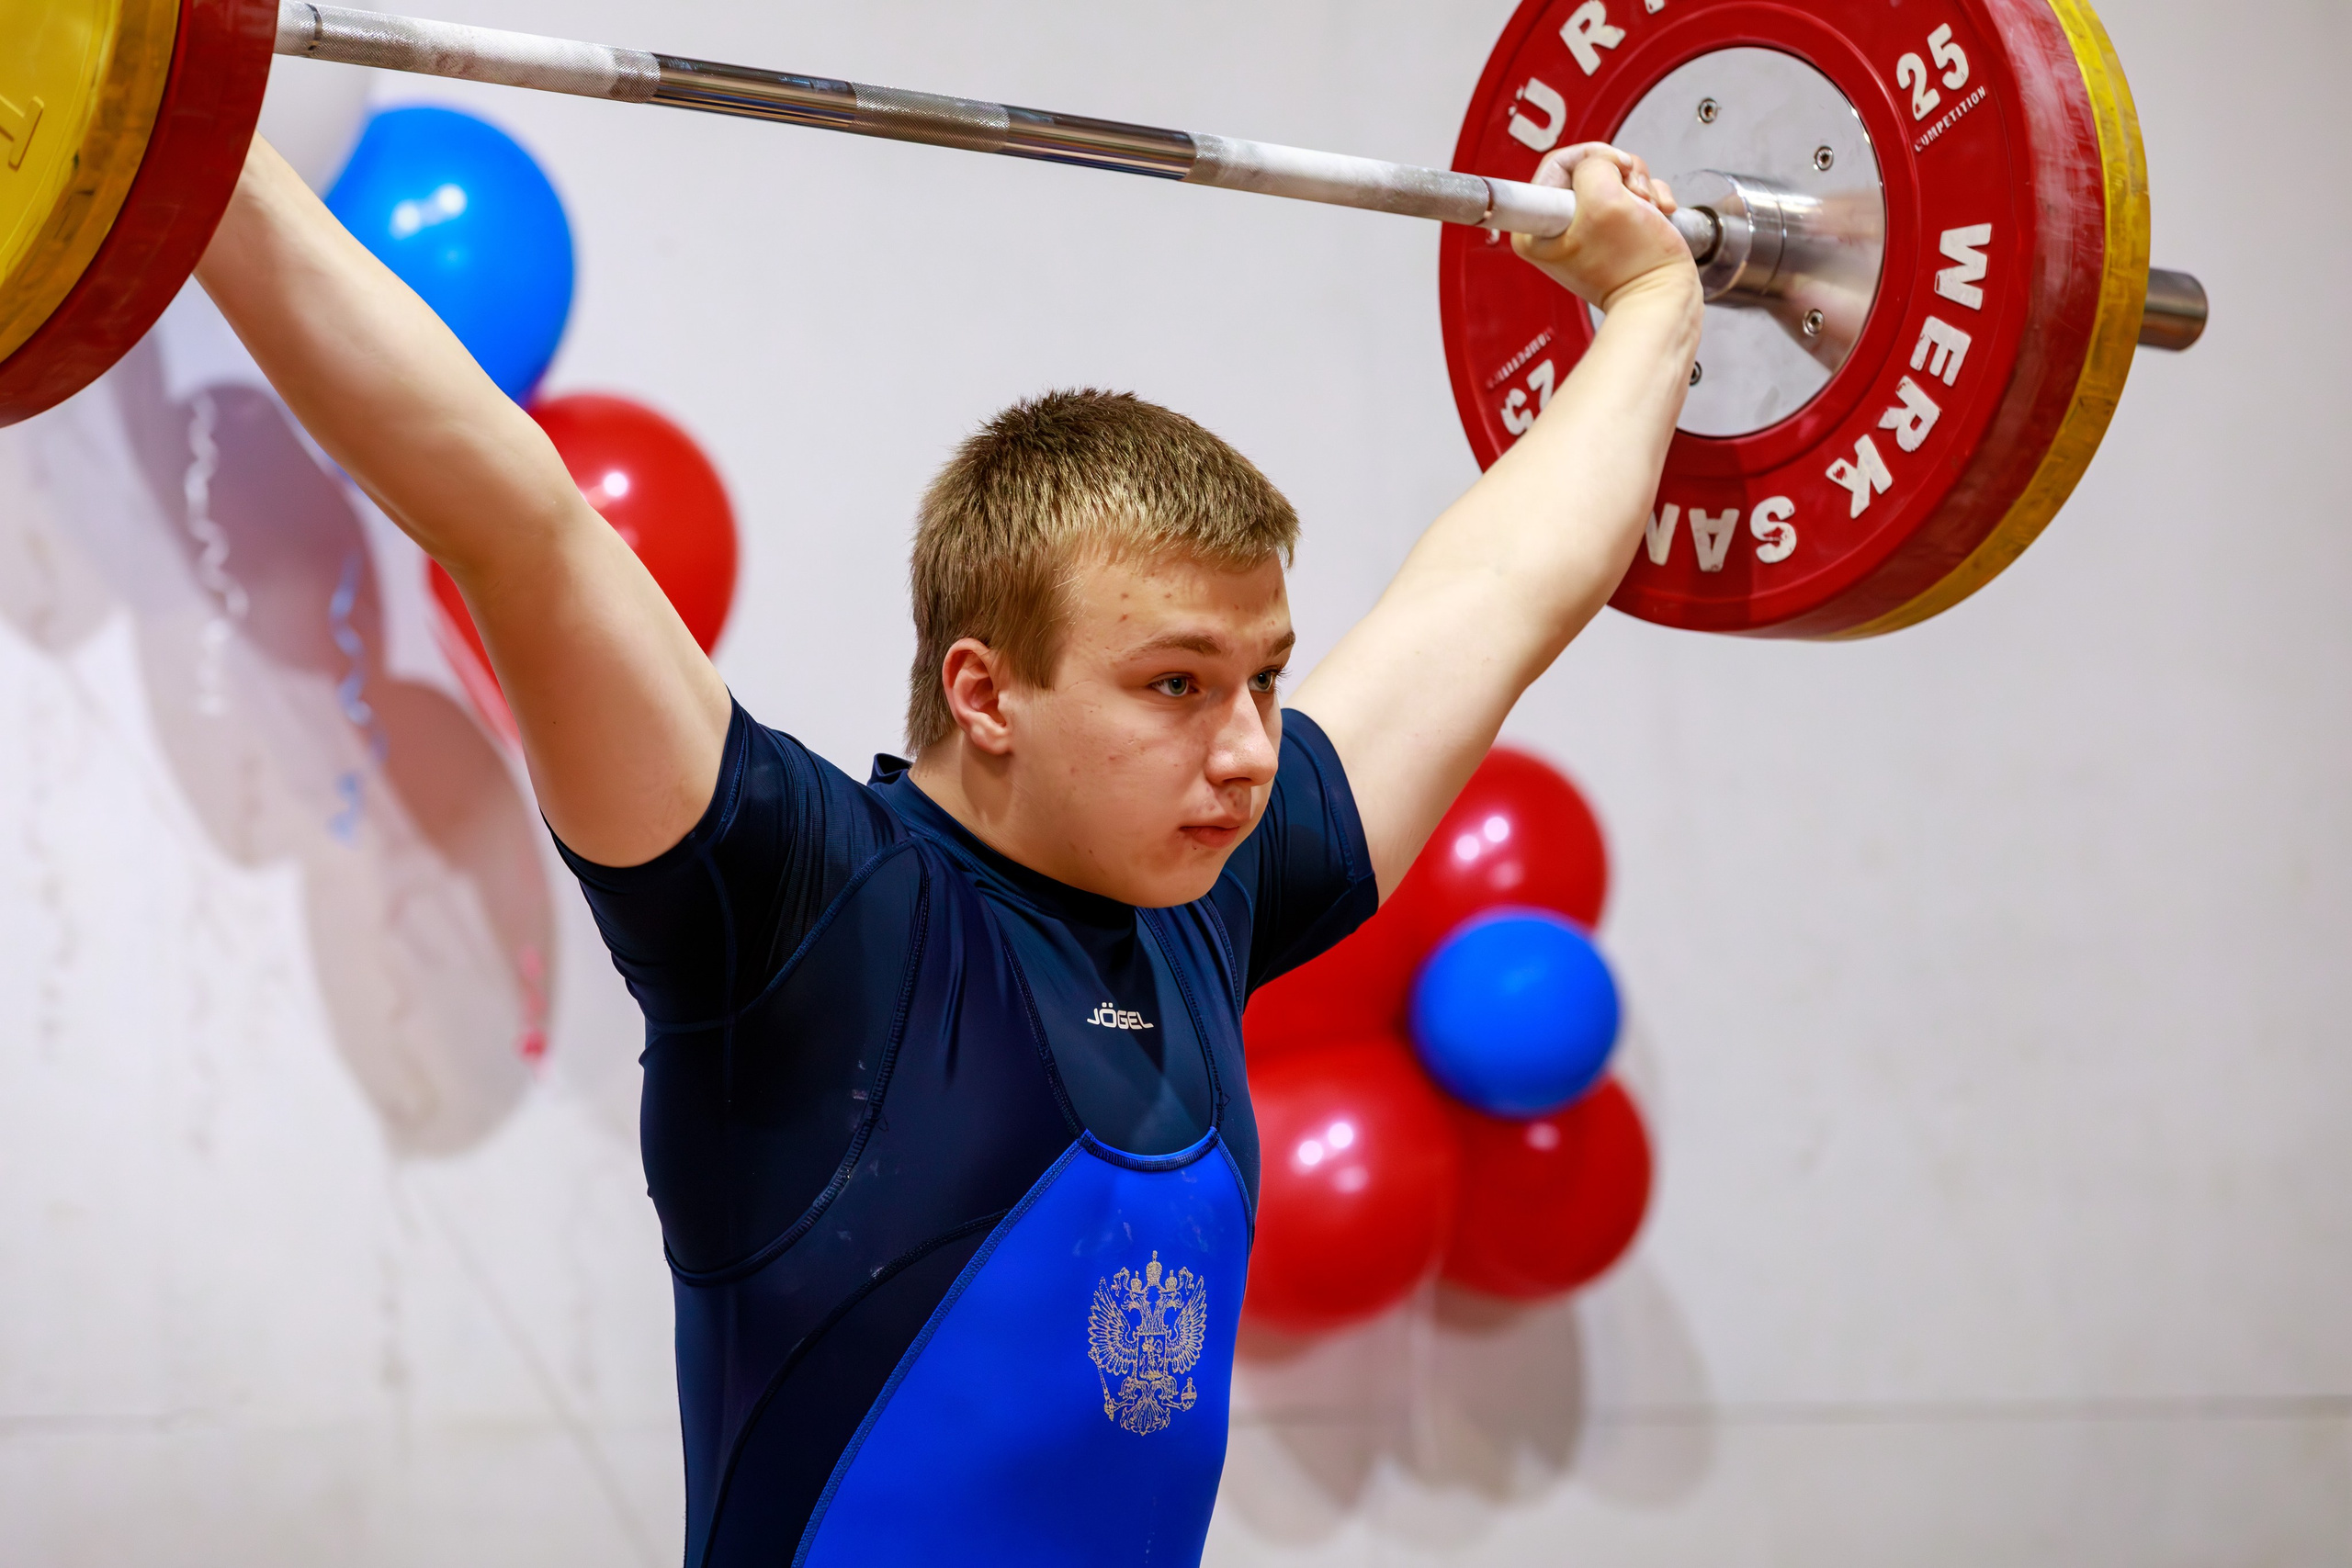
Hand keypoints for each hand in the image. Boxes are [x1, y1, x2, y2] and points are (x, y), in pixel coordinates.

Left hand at [1511, 143, 1696, 309]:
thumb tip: (1602, 162)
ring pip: (1615, 177)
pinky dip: (1651, 198)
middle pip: (1590, 167)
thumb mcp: (1604, 198)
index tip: (1615, 172)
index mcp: (1535, 226)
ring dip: (1640, 186)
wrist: (1663, 299)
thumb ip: (1594, 164)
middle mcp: (1556, 226)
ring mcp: (1585, 227)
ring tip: (1647, 209)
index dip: (1594, 158)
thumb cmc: (1634, 264)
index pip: (1559, 162)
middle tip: (1634, 197)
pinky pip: (1631, 193)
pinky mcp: (1611, 228)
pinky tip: (1658, 214)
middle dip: (1623, 175)